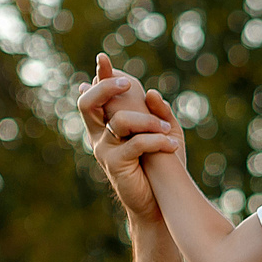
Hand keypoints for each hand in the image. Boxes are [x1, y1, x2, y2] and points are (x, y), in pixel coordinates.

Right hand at [78, 54, 182, 218]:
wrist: (158, 203)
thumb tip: (150, 91)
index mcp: (107, 124)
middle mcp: (99, 135)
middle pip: (88, 102)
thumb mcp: (164, 133)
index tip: (103, 58)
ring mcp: (104, 149)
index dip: (100, 76)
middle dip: (107, 87)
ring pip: (119, 121)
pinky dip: (157, 140)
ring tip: (169, 130)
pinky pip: (135, 143)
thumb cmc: (160, 166)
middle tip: (130, 83)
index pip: (97, 95)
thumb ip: (158, 112)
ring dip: (148, 121)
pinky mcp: (113, 164)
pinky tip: (172, 145)